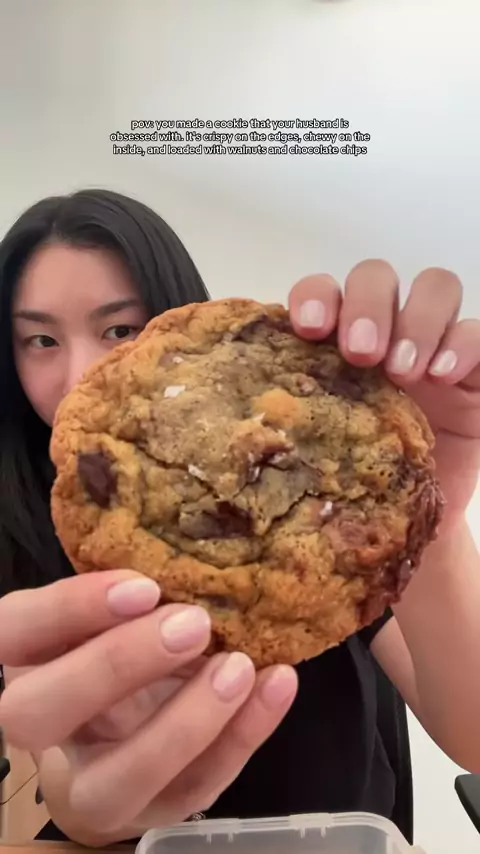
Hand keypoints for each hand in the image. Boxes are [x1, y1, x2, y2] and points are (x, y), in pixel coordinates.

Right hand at [0, 571, 296, 838]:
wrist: (123, 739)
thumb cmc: (120, 650)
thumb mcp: (112, 617)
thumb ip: (131, 595)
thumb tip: (197, 552)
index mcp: (29, 659)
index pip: (15, 631)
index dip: (70, 609)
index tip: (142, 585)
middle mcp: (44, 727)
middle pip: (39, 712)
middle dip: (117, 665)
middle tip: (192, 624)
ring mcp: (92, 783)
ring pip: (119, 775)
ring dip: (186, 721)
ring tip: (240, 667)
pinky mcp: (151, 812)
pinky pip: (195, 787)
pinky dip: (243, 735)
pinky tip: (276, 686)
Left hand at [288, 260, 479, 526]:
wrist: (396, 527)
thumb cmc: (344, 489)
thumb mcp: (309, 452)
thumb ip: (287, 418)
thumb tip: (234, 414)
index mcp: (332, 343)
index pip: (322, 291)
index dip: (315, 296)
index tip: (308, 329)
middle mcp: (382, 333)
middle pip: (377, 277)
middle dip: (367, 305)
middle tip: (360, 353)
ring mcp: (430, 347)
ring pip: (435, 288)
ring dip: (418, 320)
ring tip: (405, 371)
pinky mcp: (472, 371)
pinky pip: (477, 333)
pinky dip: (463, 344)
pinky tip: (444, 375)